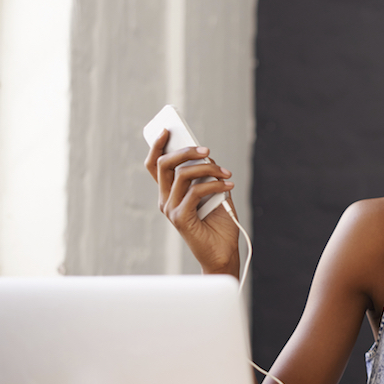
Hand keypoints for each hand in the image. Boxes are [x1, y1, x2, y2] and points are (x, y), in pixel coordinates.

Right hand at [144, 129, 240, 275]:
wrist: (223, 253)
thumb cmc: (219, 224)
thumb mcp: (214, 193)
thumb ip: (207, 175)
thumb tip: (206, 156)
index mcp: (170, 192)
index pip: (155, 166)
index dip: (157, 146)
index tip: (167, 129)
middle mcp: (166, 199)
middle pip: (164, 164)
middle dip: (186, 151)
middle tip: (206, 150)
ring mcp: (170, 209)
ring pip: (182, 174)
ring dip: (208, 169)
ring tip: (226, 174)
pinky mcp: (180, 218)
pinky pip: (195, 191)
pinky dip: (214, 185)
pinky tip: (228, 186)